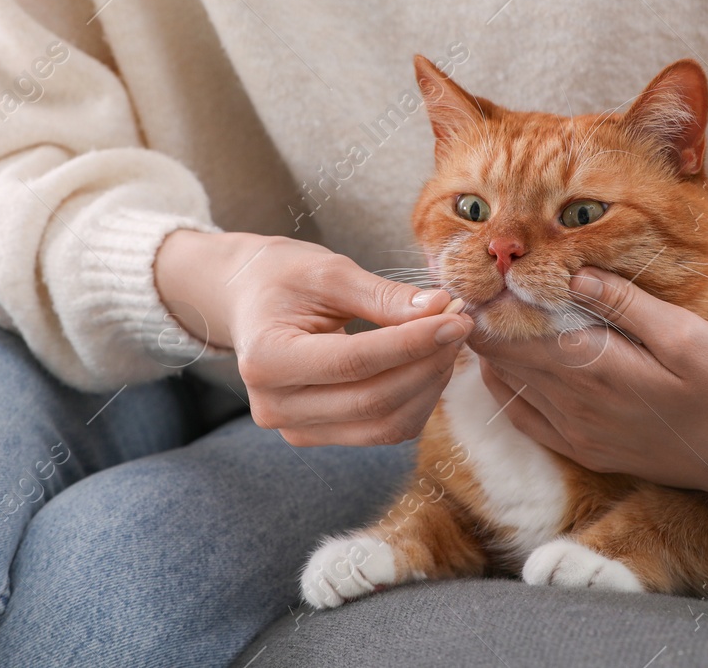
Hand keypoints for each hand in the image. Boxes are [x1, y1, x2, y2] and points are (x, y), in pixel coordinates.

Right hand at [154, 230, 471, 447]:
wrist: (247, 299)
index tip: (455, 317)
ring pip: (384, 425)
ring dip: (428, 385)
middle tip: (460, 324)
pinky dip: (415, 400)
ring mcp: (294, 429)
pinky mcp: (316, 436)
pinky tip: (427, 363)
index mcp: (266, 358)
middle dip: (428, 363)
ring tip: (446, 341)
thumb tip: (440, 308)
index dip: (413, 342)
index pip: (354, 361)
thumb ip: (383, 296)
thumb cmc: (283, 278)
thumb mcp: (329, 272)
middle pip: (373, 401)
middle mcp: (274, 406)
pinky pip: (381, 431)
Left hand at [470, 268, 707, 509]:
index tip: (470, 272)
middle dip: (483, 322)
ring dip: (492, 352)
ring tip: (480, 314)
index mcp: (598, 370)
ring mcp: (578, 434)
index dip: (487, 304)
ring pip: (510, 388)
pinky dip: (507, 389)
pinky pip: (527, 420)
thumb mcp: (686, 334)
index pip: (516, 334)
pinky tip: (502, 366)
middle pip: (505, 359)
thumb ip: (625, 304)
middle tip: (467, 284)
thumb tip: (574, 274)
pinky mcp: (587, 451)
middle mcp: (577, 407)